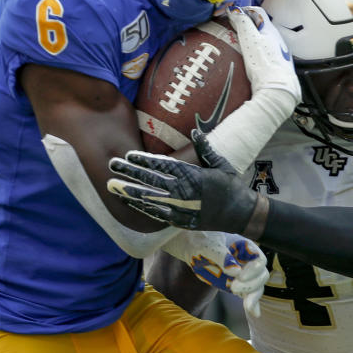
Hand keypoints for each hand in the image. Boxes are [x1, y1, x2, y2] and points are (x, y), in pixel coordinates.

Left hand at [107, 129, 256, 231]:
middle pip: (151, 181)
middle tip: (112, 164)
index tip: (128, 154)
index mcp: (193, 175)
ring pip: (149, 199)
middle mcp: (184, 192)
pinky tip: (127, 202)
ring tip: (111, 186)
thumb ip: (204, 148)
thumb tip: (194, 130)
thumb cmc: (230, 185)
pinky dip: (141, 208)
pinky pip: (156, 214)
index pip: (163, 166)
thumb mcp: (220, 163)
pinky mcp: (180, 221)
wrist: (240, 214)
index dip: (144, 160)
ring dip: (129, 192)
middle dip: (130, 172)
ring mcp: (181, 209)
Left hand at [184, 234, 268, 317]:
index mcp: (245, 246)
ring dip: (253, 297)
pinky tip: (253, 313)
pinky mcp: (238, 285)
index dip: (254, 269)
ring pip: (257, 287)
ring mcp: (244, 274)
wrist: (193, 249)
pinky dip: (252, 305)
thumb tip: (236, 271)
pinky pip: (248, 295)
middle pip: (261, 275)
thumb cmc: (202, 242)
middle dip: (251, 285)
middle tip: (233, 288)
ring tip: (247, 306)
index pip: (259, 259)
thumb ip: (222, 257)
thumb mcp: (209, 246)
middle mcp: (248, 260)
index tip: (240, 277)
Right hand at [227, 6, 300, 102]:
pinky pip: (265, 54)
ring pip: (264, 41)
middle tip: (233, 30)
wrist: (277, 90)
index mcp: (271, 31)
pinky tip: (249, 62)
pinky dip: (256, 53)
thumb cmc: (263, 63)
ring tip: (239, 47)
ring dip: (252, 40)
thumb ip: (243, 23)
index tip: (233, 15)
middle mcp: (278, 40)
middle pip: (261, 27)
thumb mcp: (250, 40)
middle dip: (247, 26)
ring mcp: (279, 53)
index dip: (244, 10)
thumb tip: (235, 11)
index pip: (258, 12)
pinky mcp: (278, 66)